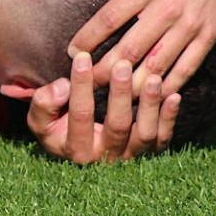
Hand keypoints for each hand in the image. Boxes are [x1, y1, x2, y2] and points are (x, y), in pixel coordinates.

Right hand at [26, 53, 180, 163]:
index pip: (80, 116)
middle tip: (122, 65)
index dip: (80, 86)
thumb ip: (44, 103)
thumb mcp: (41, 118)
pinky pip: (163, 138)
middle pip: (117, 126)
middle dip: (120, 94)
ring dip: (150, 106)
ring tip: (152, 79)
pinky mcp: (150, 151)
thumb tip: (62, 87)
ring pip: (145, 134)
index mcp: (77, 151)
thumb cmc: (58, 126)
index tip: (82, 57)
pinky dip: (169, 118)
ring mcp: (131, 156)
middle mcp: (106, 159)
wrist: (79, 145)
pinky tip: (174, 95)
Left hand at [69, 0, 215, 93]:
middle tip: (86, 84)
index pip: (110, 17)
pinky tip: (152, 98)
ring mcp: (189, 25)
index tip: (72, 53)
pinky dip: (168, 86)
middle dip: (105, 71)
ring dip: (134, 85)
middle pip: (131, 48)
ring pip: (157, 65)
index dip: (89, 38)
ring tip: (114, 98)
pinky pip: (186, 69)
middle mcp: (167, 8)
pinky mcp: (207, 38)